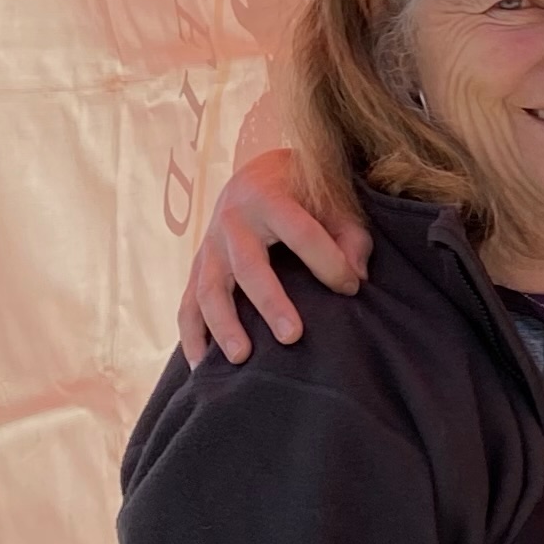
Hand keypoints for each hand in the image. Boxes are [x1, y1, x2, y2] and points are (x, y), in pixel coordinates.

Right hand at [177, 148, 367, 365]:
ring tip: (242, 358)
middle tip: (292, 337)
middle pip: (248, 267)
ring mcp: (210, 247)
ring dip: (223, 325)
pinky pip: (187, 305)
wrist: (257, 175)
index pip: (301, 234)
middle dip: (270, 303)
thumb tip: (356, 277)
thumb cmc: (306, 194)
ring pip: (209, 289)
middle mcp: (233, 221)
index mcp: (270, 198)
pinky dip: (193, 337)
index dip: (328, 263)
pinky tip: (202, 368)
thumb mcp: (335, 202)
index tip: (351, 289)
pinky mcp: (198, 268)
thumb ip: (350, 236)